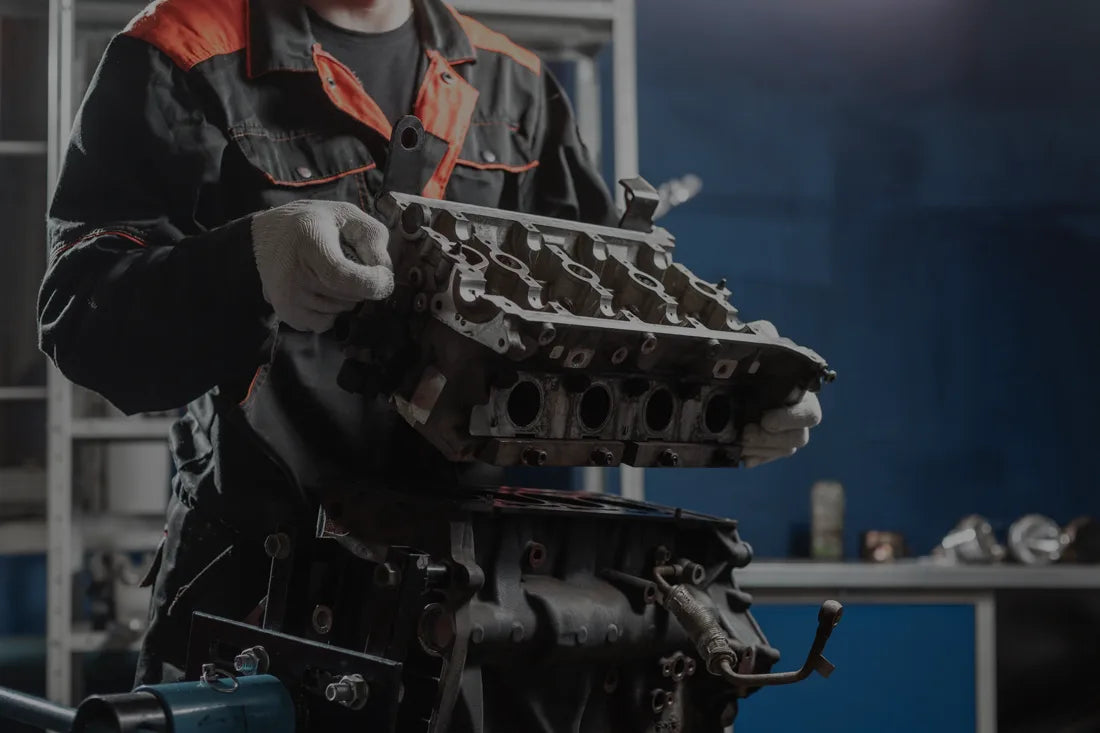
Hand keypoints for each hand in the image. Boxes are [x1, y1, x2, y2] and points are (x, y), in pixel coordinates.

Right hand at [251, 200, 392, 332]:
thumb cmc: (311, 223)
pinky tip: (320, 289)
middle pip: (350, 297)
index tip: (383, 275)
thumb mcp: (345, 214)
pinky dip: (332, 310)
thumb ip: (372, 236)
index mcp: (309, 243)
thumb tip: (384, 271)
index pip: (343, 277)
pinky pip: (327, 323)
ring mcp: (289, 298)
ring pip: (343, 311)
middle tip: (348, 263)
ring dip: (347, 296)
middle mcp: (295, 275)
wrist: (264, 237)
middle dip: (363, 284)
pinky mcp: (287, 314)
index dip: (371, 282)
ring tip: (328, 272)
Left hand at [740, 320, 822, 467]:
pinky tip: (741, 457)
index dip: (792, 420)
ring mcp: (783, 434)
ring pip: (782, 450)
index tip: (767, 420)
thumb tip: (764, 332)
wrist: (733, 372)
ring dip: (761, 450)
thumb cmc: (754, 355)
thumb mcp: (759, 339)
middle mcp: (797, 417)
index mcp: (802, 394)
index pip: (810, 415)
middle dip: (772, 440)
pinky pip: (766, 458)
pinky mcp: (766, 445)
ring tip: (740, 442)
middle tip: (747, 433)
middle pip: (798, 439)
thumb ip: (764, 334)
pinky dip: (754, 459)